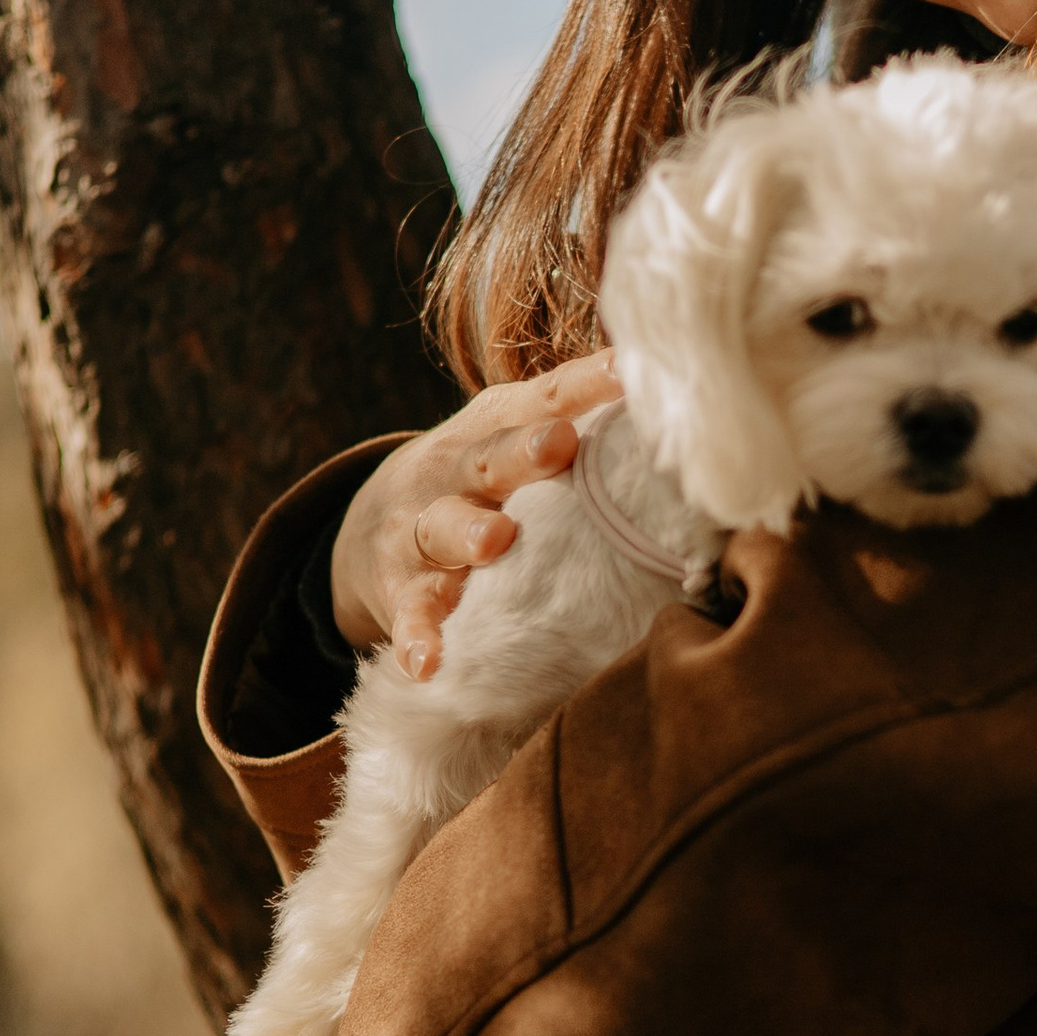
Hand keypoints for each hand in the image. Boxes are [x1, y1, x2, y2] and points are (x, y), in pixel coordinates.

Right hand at [330, 355, 622, 676]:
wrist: (372, 523)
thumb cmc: (477, 478)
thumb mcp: (511, 435)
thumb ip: (576, 415)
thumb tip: (664, 389)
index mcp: (492, 428)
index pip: (543, 399)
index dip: (585, 385)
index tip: (628, 373)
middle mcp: (453, 473)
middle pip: (490, 459)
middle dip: (523, 452)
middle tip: (559, 445)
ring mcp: (421, 531)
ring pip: (444, 529)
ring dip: (469, 534)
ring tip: (496, 541)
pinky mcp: (399, 590)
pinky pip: (409, 615)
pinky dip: (416, 638)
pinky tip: (427, 662)